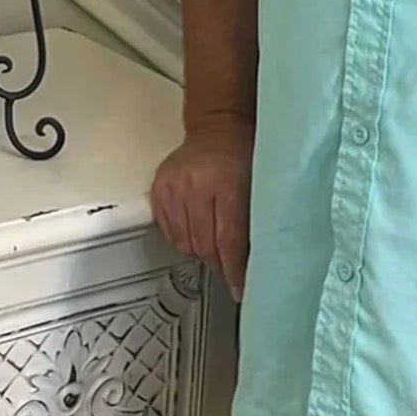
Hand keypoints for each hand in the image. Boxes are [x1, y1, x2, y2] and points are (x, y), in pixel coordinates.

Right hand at [149, 116, 253, 300]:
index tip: (239, 287)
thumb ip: (255, 223)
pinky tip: (195, 228)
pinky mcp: (159, 190)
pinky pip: (169, 231)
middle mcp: (196, 187)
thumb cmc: (242, 156)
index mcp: (226, 185)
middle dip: (218, 262)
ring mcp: (174, 188)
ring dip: (200, 250)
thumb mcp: (257, 186)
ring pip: (184, 242)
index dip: (234, 270)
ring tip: (213, 242)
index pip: (229, 242)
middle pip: (204, 246)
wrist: (218, 127)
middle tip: (228, 266)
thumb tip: (255, 264)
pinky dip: (182, 237)